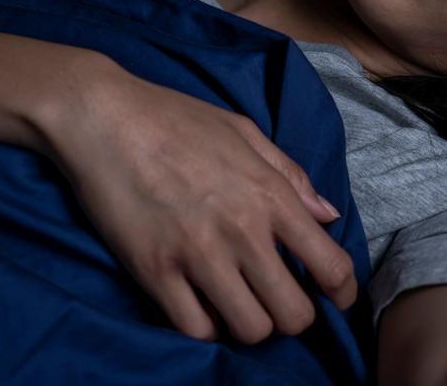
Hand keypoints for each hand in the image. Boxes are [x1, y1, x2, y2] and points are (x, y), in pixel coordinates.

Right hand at [42, 60, 357, 343]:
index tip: (336, 298)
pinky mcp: (153, 272)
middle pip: (294, 314)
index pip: (331, 265)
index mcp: (272, 196)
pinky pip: (195, 328)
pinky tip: (203, 305)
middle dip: (295, 317)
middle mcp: (243, 231)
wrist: (104, 117)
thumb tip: (328, 215)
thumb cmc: (178, 119)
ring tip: (241, 304)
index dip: (342, 292)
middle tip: (280, 301)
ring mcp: (198, 255)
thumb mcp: (246, 134)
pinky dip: (205, 327)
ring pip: (250, 330)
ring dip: (251, 324)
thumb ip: (291, 177)